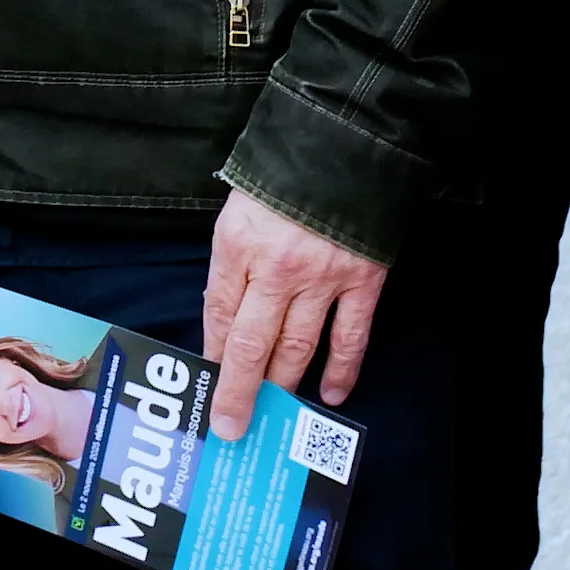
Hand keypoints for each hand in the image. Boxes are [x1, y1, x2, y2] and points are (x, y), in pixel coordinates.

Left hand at [201, 188, 387, 441]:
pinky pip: (350, 337)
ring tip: (271, 414)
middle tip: (230, 428)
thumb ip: (232, 263)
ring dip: (283, 385)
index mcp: (237, 246)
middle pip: (252, 345)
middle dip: (239, 392)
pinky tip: (330, 395)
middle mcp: (277, 270)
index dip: (213, 354)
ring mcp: (322, 279)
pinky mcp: (362, 281)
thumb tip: (225, 316)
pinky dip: (341, 371)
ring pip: (298, 348)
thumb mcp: (238, 211)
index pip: (218, 314)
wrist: (345, 142)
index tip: (208, 382)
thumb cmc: (281, 175)